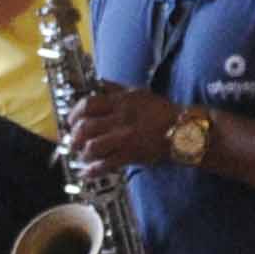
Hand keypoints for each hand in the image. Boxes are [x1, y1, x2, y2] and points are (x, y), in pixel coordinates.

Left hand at [64, 83, 183, 171]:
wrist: (183, 130)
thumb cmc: (161, 111)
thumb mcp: (138, 93)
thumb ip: (116, 88)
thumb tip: (99, 80)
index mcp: (120, 102)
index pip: (88, 104)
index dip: (74, 114)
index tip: (71, 122)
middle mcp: (120, 118)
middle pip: (85, 127)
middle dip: (74, 137)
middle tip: (73, 143)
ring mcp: (125, 137)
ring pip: (92, 146)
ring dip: (84, 153)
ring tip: (84, 156)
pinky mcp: (131, 154)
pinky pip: (106, 164)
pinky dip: (94, 170)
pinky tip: (88, 173)